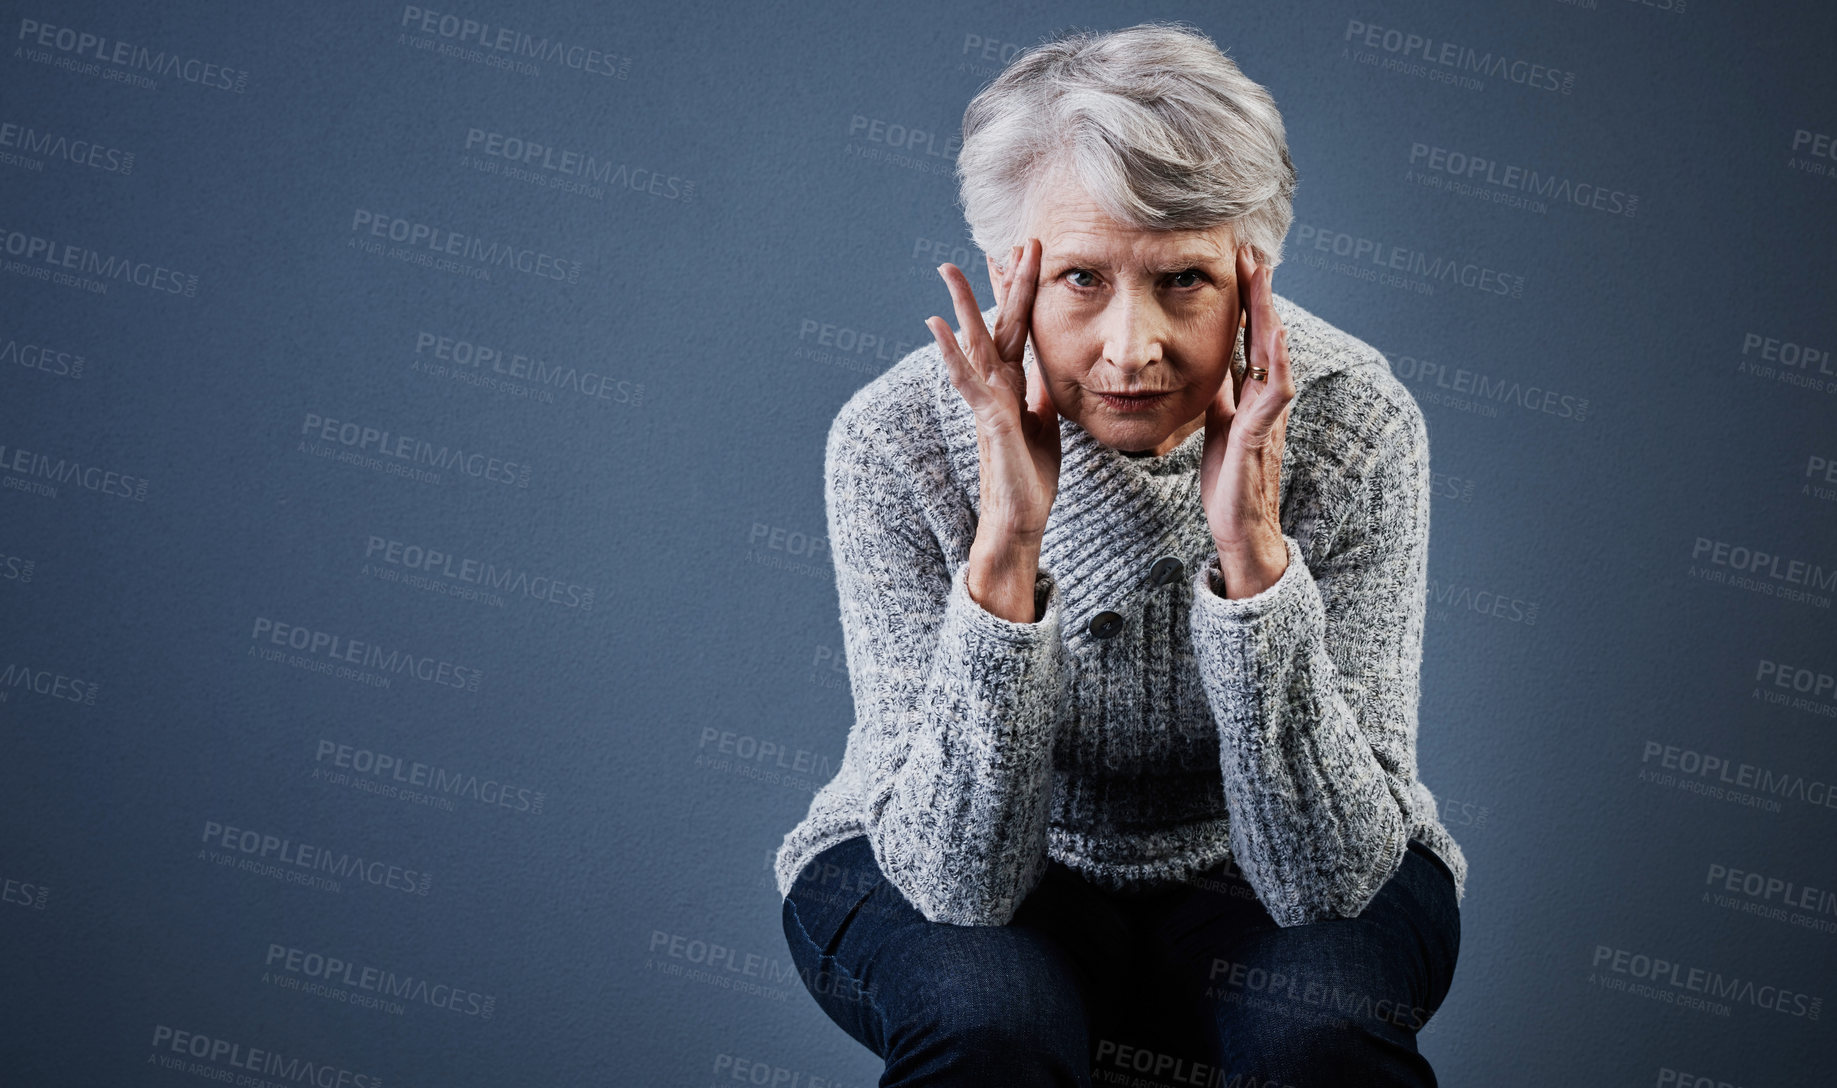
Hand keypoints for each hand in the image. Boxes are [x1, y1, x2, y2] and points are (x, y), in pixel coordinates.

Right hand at [927, 237, 1059, 540]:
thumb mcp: (1045, 424)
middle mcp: (996, 387)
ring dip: (964, 305)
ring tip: (948, 269)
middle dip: (1003, 284)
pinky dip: (951, 353)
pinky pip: (967, 381)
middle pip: (998, 324)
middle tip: (1006, 241)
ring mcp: (988, 401)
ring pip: (975, 344)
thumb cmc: (1030, 478)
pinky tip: (935, 326)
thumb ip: (1040, 394)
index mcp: (1013, 385)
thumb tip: (1044, 371)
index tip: (1021, 258)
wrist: (1019, 519)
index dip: (1019, 293)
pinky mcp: (987, 419)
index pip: (1017, 329)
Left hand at [1199, 244, 1293, 598]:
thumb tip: (1211, 366)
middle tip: (1253, 252)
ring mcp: (1267, 415)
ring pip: (1275, 354)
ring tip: (1263, 277)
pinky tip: (1275, 335)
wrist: (1239, 528)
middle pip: (1266, 336)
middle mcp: (1265, 399)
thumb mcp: (1216, 425)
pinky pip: (1275, 392)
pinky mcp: (1260, 435)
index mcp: (1251, 395)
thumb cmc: (1229, 481)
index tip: (1239, 264)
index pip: (1250, 338)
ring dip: (1269, 315)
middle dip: (1260, 294)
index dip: (1246, 302)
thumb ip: (1220, 395)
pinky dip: (1278, 361)